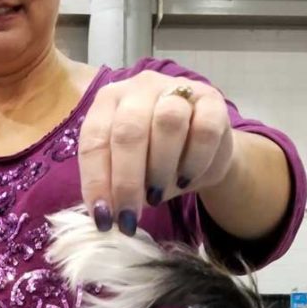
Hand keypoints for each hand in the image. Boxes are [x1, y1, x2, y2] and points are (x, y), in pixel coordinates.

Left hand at [77, 71, 234, 234]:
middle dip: (126, 182)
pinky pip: (205, 130)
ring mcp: (177, 89)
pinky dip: (194, 161)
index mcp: (109, 102)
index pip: (94, 139)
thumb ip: (113, 187)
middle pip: (129, 130)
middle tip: (129, 218)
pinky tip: (186, 180)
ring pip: (168, 122)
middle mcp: (140, 88)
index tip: (102, 218)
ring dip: (160, 168)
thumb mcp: (127, 173)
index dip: (96, 181)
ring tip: (157, 197)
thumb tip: (104, 216)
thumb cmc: (155, 162)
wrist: (203, 150)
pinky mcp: (212, 101)